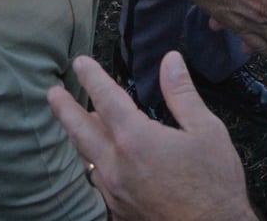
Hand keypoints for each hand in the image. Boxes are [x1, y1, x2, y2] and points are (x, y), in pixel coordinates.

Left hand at [50, 53, 254, 220]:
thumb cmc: (214, 184)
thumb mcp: (206, 131)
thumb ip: (182, 94)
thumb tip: (170, 60)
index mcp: (135, 140)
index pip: (106, 98)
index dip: (91, 77)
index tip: (80, 62)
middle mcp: (116, 166)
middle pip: (80, 130)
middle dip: (64, 108)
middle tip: (52, 93)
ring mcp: (114, 193)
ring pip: (88, 158)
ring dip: (80, 137)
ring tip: (78, 122)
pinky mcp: (119, 212)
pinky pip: (100, 181)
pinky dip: (97, 163)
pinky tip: (104, 162)